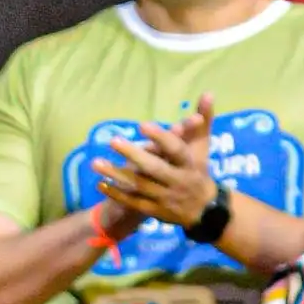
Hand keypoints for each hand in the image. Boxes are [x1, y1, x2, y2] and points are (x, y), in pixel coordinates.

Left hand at [100, 98, 220, 228]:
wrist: (204, 210)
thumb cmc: (199, 169)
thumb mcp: (202, 145)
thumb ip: (204, 118)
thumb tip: (208, 93)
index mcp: (190, 163)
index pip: (176, 150)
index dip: (160, 138)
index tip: (142, 125)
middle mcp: (178, 181)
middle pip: (155, 168)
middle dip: (134, 155)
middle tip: (113, 140)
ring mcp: (165, 198)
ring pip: (139, 186)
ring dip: (116, 174)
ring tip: (95, 162)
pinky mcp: (154, 210)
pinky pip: (133, 202)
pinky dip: (116, 193)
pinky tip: (100, 183)